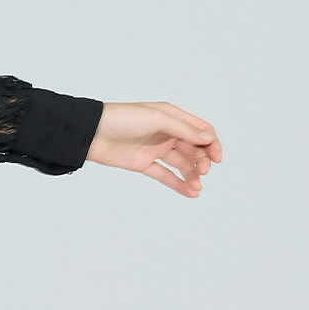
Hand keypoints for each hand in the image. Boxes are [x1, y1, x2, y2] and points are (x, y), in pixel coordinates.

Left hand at [86, 102, 221, 196]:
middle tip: (203, 172)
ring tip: (197, 187)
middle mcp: (166, 132)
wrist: (91, 134)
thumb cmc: (123, 119)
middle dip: (202, 161)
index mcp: (172, 116)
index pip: (201, 130)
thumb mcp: (157, 119)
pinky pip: (165, 175)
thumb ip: (184, 130)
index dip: (212, 144)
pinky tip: (190, 193)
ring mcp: (155, 148)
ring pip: (181, 164)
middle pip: (194, 148)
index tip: (217, 158)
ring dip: (192, 175)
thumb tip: (209, 139)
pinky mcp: (144, 164)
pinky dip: (178, 184)